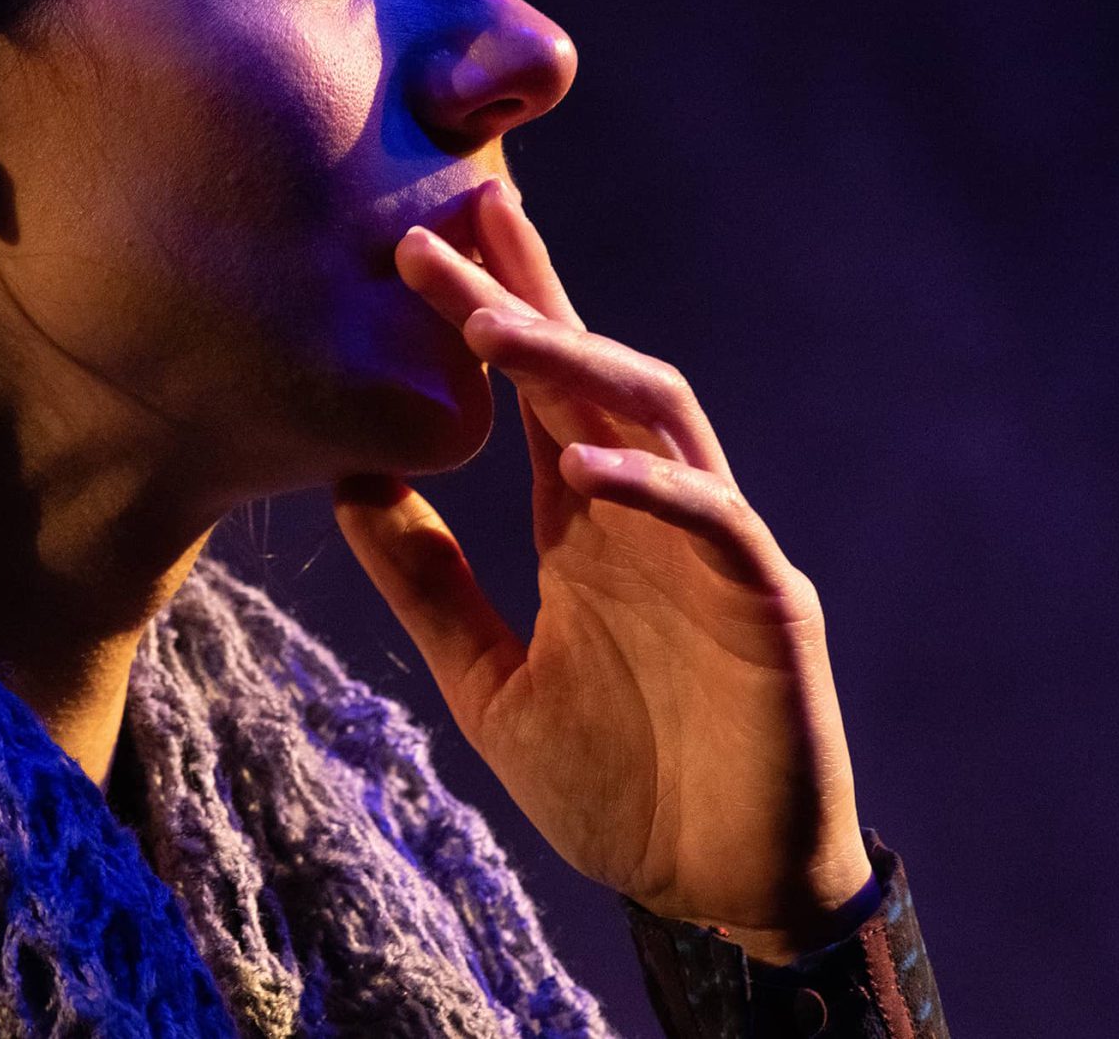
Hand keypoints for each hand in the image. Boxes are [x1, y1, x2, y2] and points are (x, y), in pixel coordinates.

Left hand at [330, 177, 874, 963]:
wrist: (721, 894)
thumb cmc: (620, 787)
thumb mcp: (489, 683)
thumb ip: (429, 584)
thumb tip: (347, 479)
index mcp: (588, 522)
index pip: (534, 391)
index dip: (485, 310)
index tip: (410, 244)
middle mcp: (650, 511)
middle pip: (590, 371)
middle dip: (522, 295)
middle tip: (446, 223)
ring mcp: (716, 548)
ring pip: (656, 417)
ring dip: (578, 364)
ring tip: (492, 326)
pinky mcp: (771, 604)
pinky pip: (715, 524)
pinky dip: (651, 489)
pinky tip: (582, 468)